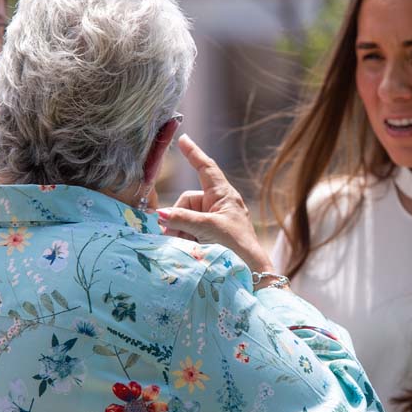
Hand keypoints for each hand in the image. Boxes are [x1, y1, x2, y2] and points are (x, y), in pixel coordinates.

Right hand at [156, 135, 272, 272]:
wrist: (251, 272)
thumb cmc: (236, 246)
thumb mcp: (209, 228)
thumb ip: (183, 218)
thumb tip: (160, 214)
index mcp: (223, 195)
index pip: (206, 168)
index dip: (194, 154)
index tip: (183, 139)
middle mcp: (218, 204)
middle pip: (186, 202)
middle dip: (177, 218)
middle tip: (173, 236)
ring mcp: (213, 220)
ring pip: (184, 218)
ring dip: (179, 231)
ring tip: (183, 246)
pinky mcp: (209, 235)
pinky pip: (188, 230)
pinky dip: (184, 238)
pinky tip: (185, 249)